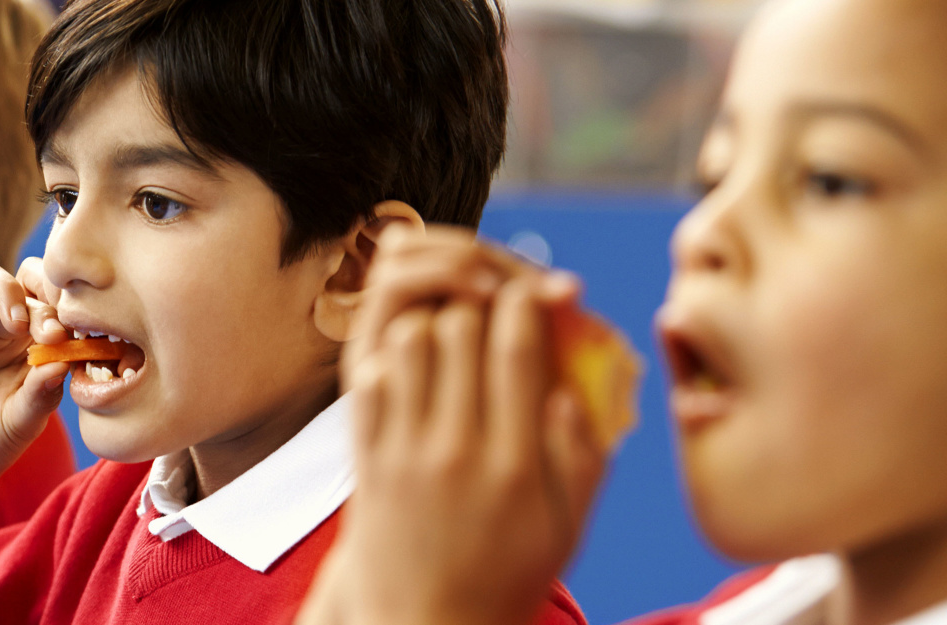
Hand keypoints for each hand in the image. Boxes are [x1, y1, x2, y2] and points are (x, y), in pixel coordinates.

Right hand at [0, 259, 68, 566]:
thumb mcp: (24, 423)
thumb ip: (43, 391)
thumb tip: (66, 357)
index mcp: (31, 346)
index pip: (53, 305)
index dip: (65, 310)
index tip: (71, 336)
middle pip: (23, 281)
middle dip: (41, 296)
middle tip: (49, 330)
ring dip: (5, 290)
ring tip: (15, 323)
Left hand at [300, 230, 609, 624]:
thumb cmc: (509, 576)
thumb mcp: (567, 527)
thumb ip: (581, 456)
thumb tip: (570, 387)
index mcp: (517, 464)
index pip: (518, 349)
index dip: (526, 302)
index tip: (533, 295)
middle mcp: (457, 450)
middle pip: (461, 329)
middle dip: (481, 304)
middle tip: (490, 309)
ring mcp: (404, 452)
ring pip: (410, 341)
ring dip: (432, 324)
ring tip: (449, 337)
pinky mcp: (365, 460)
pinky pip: (370, 378)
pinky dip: (391, 359)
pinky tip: (411, 372)